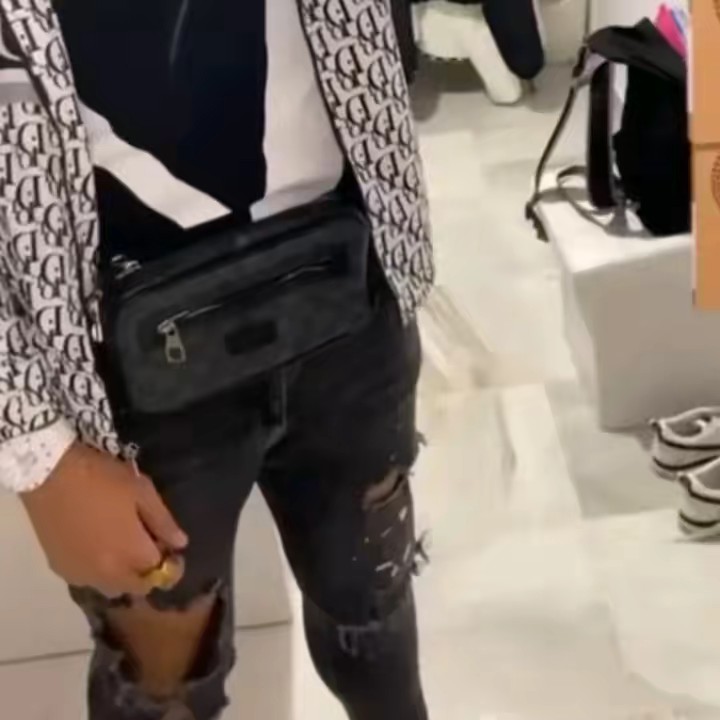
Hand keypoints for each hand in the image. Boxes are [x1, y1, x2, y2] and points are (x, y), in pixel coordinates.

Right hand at [21, 442, 186, 597]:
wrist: (49, 473)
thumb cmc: (102, 478)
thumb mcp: (141, 491)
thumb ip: (163, 521)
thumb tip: (180, 544)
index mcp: (131, 553)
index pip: (160, 573)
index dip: (170, 562)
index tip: (170, 548)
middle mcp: (107, 573)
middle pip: (136, 587)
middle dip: (147, 573)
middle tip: (146, 547)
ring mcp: (81, 574)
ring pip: (111, 588)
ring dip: (122, 576)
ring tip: (121, 549)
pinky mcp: (59, 568)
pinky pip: (87, 580)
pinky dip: (98, 572)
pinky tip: (96, 548)